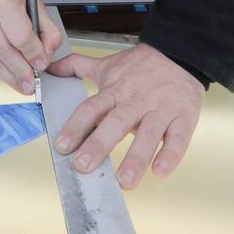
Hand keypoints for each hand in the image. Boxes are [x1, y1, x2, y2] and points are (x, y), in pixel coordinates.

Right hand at [0, 0, 63, 94]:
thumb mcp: (36, 3)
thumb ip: (47, 29)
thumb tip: (47, 55)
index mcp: (5, 1)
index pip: (21, 35)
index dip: (33, 53)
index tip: (42, 64)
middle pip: (5, 50)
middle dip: (21, 70)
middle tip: (32, 83)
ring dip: (9, 76)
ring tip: (22, 87)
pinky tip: (10, 78)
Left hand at [48, 44, 203, 188]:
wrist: (179, 53)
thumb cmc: (141, 65)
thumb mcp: (107, 64)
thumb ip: (76, 66)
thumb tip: (50, 69)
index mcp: (115, 91)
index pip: (91, 109)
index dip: (76, 127)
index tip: (63, 146)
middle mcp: (135, 102)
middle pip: (115, 123)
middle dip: (98, 145)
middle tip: (84, 165)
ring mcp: (160, 110)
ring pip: (148, 135)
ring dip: (136, 158)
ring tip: (125, 181)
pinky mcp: (183, 118)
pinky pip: (178, 138)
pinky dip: (171, 155)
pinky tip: (161, 170)